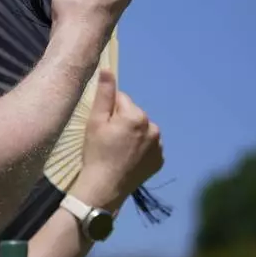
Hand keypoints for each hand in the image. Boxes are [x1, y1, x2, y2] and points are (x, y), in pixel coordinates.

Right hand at [70, 70, 163, 208]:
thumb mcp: (95, 121)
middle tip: (108, 138)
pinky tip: (128, 157)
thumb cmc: (96, 152)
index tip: (102, 125)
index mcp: (137, 116)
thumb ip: (104, 94)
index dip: (108, 110)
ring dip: (132, 133)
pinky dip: (140, 148)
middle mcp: (153, 128)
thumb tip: (108, 69)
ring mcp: (159, 146)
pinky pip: (149, 145)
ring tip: (118, 149)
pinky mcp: (160, 160)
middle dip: (122, 121)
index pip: (122, 100)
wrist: (105, 187)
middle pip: (133, 114)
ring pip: (142, 129)